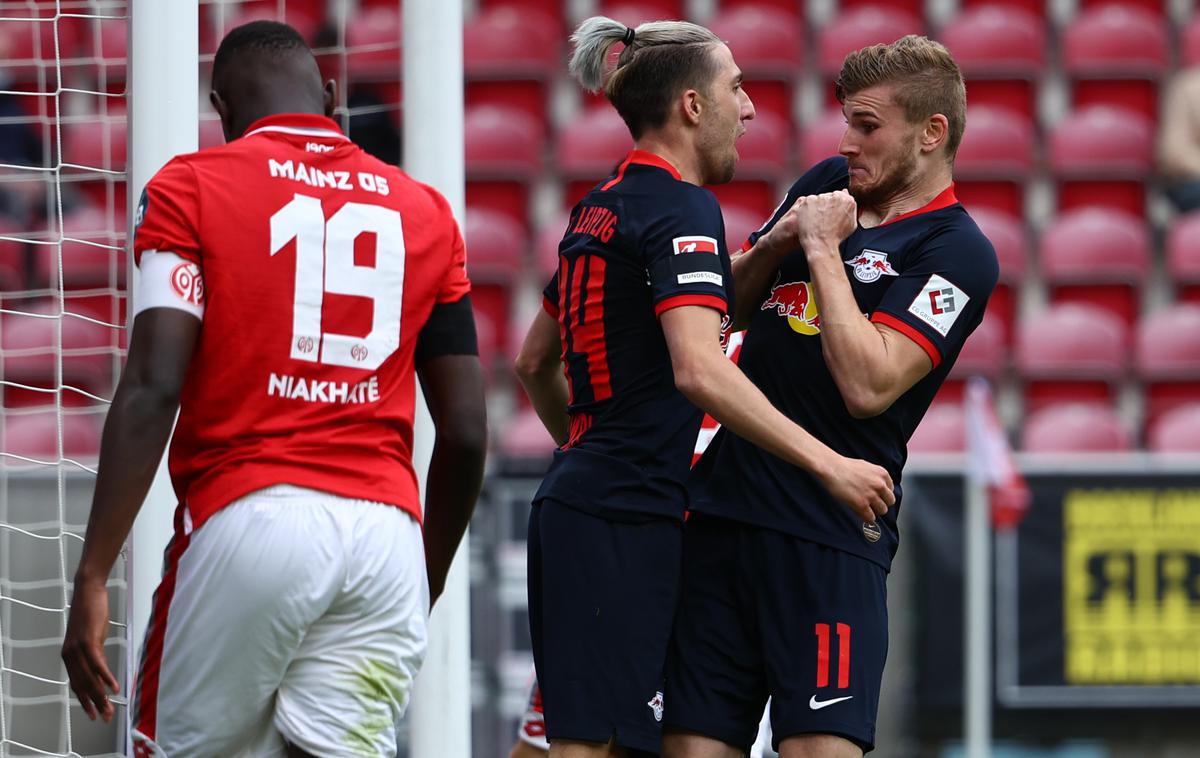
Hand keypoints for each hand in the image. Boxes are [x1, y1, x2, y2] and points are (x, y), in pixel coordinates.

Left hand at [62, 575, 119, 721]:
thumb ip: (94, 653)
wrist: (87, 590)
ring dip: (101, 696)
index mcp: (69, 655)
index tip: (94, 713)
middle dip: (95, 704)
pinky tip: (114, 688)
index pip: (76, 684)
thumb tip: (101, 670)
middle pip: (83, 685)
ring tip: (110, 708)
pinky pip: (97, 665)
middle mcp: (70, 655)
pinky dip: (106, 678)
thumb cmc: (91, 611)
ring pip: (90, 679)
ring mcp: (78, 649)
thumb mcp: (92, 636)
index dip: (85, 700)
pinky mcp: (88, 642)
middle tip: (105, 717)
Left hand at [795, 190, 857, 252]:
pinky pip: (806, 202)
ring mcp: (819, 198)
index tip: (830, 213)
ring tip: (816, 221)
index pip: (839, 195)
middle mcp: (833, 196)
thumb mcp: (851, 223)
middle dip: (825, 206)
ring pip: (817, 199)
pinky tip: (809, 219)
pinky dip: (806, 209)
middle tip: (823, 219)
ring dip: (815, 207)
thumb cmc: (835, 237)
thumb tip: (846, 194)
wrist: (821, 244)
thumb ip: (851, 207)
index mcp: (846, 200)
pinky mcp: (808, 201)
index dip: (834, 206)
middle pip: (827, 197)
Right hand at [817, 454, 895, 524]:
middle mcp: (879, 485)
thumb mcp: (866, 466)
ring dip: (875, 511)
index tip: (878, 497)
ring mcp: (871, 495)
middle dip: (882, 503)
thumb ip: (874, 477)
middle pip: (890, 501)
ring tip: (867, 510)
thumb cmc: (844, 466)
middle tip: (874, 504)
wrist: (832, 468)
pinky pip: (871, 517)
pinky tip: (863, 516)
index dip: (883, 494)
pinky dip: (867, 518)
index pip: (891, 490)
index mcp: (882, 474)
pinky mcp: (862, 505)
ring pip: (882, 510)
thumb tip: (877, 487)